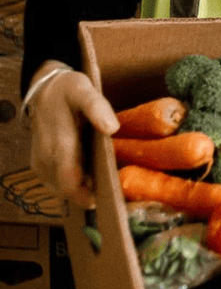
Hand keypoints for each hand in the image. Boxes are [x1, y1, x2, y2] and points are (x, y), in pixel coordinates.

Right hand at [27, 61, 119, 209]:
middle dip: (87, 193)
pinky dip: (71, 182)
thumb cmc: (68, 90)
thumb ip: (98, 108)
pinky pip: (55, 180)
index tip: (103, 200)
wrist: (44, 89)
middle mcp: (47, 158)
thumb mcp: (85, 91)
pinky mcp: (39, 163)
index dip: (84, 196)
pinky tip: (87, 174)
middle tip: (111, 191)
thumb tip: (113, 128)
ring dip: (79, 188)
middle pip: (67, 188)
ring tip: (102, 182)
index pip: (69, 182)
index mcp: (60, 145)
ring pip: (60, 187)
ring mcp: (41, 162)